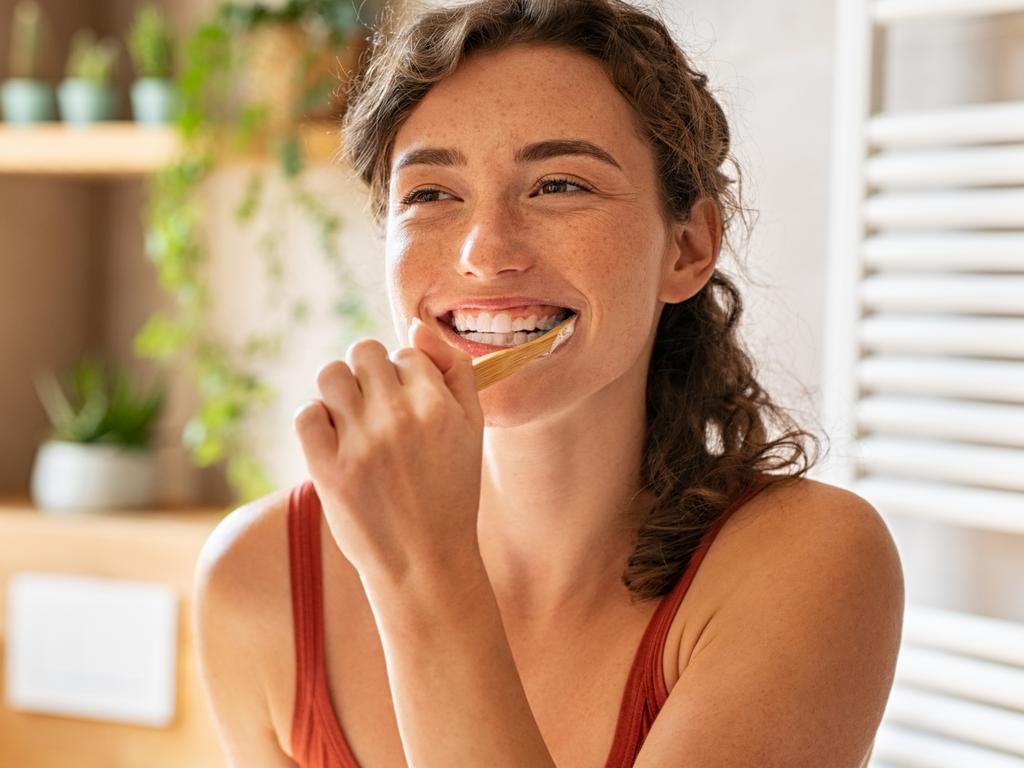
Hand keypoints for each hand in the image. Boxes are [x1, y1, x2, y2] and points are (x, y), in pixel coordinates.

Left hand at [293, 318, 484, 583]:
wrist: (426, 563)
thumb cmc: (451, 492)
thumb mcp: (473, 428)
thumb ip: (455, 370)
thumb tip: (416, 325)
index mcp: (438, 405)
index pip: (406, 353)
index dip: (405, 376)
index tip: (409, 408)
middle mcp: (399, 417)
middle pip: (364, 352)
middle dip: (369, 374)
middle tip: (377, 410)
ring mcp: (360, 443)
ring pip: (330, 375)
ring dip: (339, 391)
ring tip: (352, 420)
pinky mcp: (327, 470)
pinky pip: (306, 414)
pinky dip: (316, 421)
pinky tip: (335, 441)